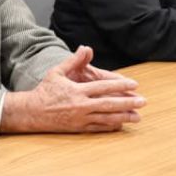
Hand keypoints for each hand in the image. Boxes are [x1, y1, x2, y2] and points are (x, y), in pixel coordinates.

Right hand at [0, 46, 142, 132]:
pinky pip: (98, 128)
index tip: (134, 85)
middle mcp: (81, 106)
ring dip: (123, 117)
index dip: (120, 86)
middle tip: (143, 102)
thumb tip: (86, 47)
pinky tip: (121, 125)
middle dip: (128, 103)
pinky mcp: (78, 128)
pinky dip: (111, 127)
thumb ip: (74, 60)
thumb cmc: (45, 90)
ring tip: (138, 117)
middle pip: (109, 104)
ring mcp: (80, 119)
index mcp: (77, 91)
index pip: (103, 87)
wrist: (32, 113)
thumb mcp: (57, 72)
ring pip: (106, 118)